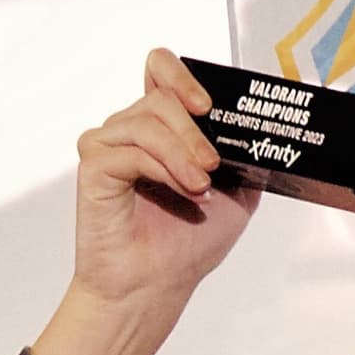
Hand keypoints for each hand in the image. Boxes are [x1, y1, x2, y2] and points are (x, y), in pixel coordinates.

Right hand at [31, 50, 260, 354]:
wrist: (157, 286)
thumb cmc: (187, 243)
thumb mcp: (238, 190)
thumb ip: (242, 151)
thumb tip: (260, 125)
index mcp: (161, 128)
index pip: (160, 68)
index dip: (183, 74)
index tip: (209, 105)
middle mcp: (131, 131)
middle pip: (160, 95)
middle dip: (195, 128)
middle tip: (213, 165)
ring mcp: (109, 146)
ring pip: (147, 120)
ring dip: (182, 151)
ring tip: (199, 186)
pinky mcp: (94, 168)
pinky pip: (129, 150)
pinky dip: (161, 167)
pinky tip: (179, 189)